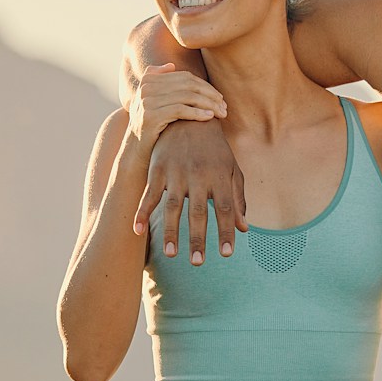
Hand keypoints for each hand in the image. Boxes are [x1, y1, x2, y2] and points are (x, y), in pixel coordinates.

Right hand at [128, 63, 225, 145]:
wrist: (136, 148)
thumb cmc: (152, 124)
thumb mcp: (153, 100)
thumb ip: (160, 82)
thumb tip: (171, 65)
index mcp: (149, 80)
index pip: (185, 77)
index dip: (205, 86)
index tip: (219, 97)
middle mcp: (146, 88)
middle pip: (188, 85)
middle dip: (210, 95)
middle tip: (224, 106)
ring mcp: (147, 101)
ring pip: (187, 97)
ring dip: (208, 104)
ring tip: (221, 113)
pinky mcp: (151, 116)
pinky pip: (180, 110)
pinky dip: (198, 113)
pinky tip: (209, 117)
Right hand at [132, 117, 247, 263]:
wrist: (189, 117)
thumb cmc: (215, 149)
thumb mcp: (231, 169)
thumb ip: (237, 199)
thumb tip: (243, 229)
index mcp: (219, 176)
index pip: (224, 208)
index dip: (226, 231)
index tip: (227, 254)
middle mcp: (198, 175)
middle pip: (198, 212)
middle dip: (198, 238)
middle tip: (197, 263)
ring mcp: (176, 172)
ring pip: (172, 207)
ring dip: (170, 231)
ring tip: (171, 255)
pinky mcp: (158, 170)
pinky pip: (149, 195)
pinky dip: (142, 212)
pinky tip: (138, 231)